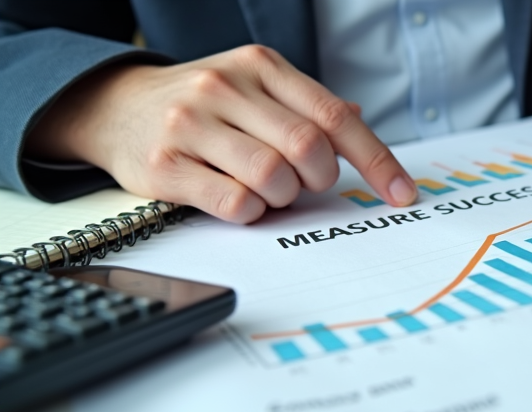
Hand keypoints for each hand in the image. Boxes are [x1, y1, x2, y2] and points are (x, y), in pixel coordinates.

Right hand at [25, 45, 417, 222]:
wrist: (115, 108)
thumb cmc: (203, 105)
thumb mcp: (254, 88)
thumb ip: (305, 107)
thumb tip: (360, 122)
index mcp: (261, 65)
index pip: (335, 115)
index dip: (377, 160)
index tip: (402, 194)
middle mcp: (226, 87)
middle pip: (309, 148)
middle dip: (319, 179)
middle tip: (305, 183)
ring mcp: (192, 124)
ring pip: (273, 177)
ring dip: (282, 197)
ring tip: (266, 189)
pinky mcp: (165, 164)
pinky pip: (234, 203)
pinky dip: (250, 211)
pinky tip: (238, 199)